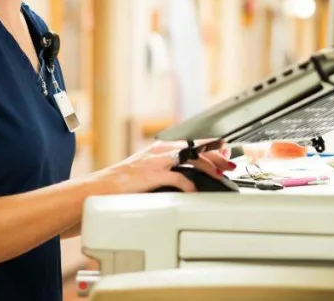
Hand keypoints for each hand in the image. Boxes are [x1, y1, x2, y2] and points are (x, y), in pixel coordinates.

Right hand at [93, 140, 233, 193]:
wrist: (103, 186)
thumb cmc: (125, 181)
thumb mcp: (150, 168)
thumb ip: (169, 168)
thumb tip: (190, 174)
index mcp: (162, 147)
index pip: (192, 142)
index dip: (211, 146)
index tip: (225, 150)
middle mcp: (162, 150)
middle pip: (196, 149)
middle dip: (216, 157)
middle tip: (229, 165)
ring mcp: (158, 162)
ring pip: (191, 159)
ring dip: (209, 168)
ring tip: (220, 175)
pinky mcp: (154, 174)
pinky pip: (179, 178)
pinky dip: (190, 184)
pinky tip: (196, 190)